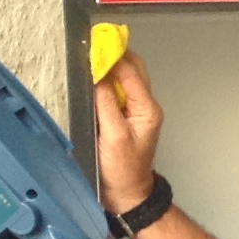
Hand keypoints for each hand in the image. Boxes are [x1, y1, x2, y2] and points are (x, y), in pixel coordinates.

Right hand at [93, 53, 163, 214]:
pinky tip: (93, 77)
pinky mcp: (122, 117)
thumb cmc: (123, 171)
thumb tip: (97, 75)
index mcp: (147, 109)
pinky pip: (116, 91)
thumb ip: (106, 103)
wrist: (125, 195)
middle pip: (132, 69)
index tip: (95, 43)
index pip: (130, 72)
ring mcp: (134, 111)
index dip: (112, 55)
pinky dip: (105, 81)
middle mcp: (143, 106)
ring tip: (92, 56)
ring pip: (124, 78)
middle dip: (114, 54)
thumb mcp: (113, 135)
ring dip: (110, 65)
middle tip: (94, 43)